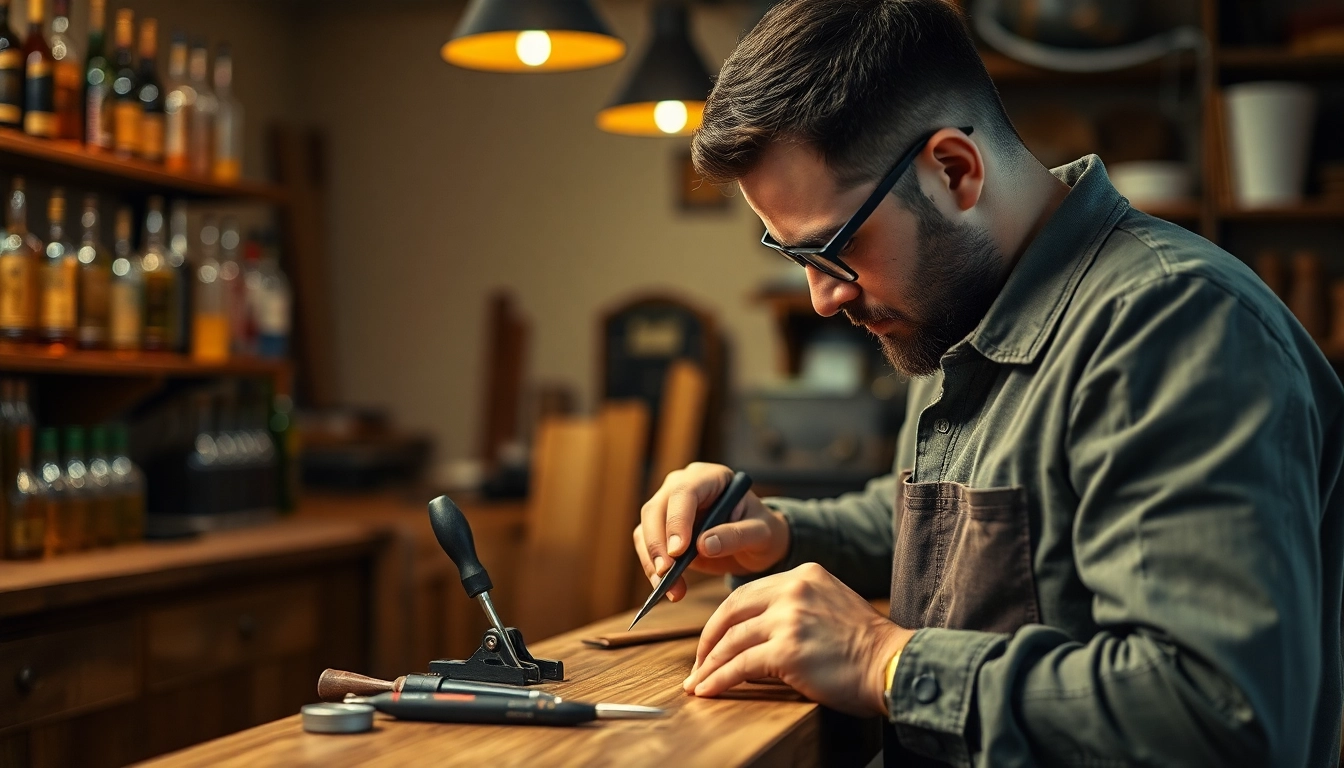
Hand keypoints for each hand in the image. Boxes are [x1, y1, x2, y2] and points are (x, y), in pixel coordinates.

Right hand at [633, 462, 789, 602]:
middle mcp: (682, 486)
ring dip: (653, 562)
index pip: (684, 492)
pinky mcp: (660, 530)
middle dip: (658, 544)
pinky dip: (653, 569)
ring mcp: (668, 507)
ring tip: (672, 590)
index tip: (679, 551)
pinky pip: (647, 547)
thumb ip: (736, 535)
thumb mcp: (761, 533)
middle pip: (656, 510)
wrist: (754, 542)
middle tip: (667, 574)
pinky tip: (667, 588)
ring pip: (645, 529)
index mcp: (710, 477)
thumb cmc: (761, 529)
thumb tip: (704, 545)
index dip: (677, 520)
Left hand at [682, 563, 913, 716]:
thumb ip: (795, 608)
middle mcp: (793, 589)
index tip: (712, 641)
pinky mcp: (787, 651)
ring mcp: (789, 619)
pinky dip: (718, 680)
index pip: (748, 593)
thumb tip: (754, 633)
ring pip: (731, 641)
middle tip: (697, 663)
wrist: (893, 666)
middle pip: (731, 611)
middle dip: (708, 641)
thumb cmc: (865, 647)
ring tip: (697, 683)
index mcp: (804, 574)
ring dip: (708, 665)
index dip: (724, 620)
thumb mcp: (830, 606)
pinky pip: (739, 666)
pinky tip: (708, 690)